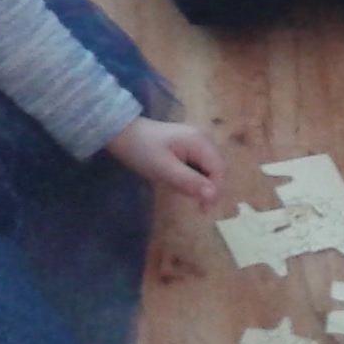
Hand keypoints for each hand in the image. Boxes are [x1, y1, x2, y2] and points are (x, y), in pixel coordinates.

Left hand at [105, 116, 226, 211]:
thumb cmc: (142, 151)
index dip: (216, 191)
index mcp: (200, 141)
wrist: (123, 134)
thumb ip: (189, 181)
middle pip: (217, 168)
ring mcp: (198, 140)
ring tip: (181, 189)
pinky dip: (194, 176)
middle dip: (209, 188)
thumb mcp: (164, 169)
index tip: (203, 209)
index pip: (220, 169)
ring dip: (201, 183)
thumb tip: (213, 196)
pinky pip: (201, 164)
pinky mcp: (191, 145)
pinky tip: (179, 180)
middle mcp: (204, 137)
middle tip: (193, 204)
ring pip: (210, 168)